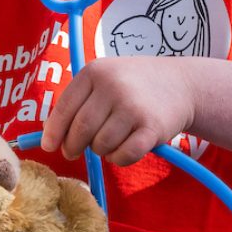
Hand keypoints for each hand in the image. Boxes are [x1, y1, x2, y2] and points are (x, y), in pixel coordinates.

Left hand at [40, 57, 195, 165]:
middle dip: (73, 147)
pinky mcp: (152, 128)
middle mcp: (113, 87)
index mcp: (95, 72)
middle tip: (74, 152)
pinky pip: (123, 156)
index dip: (54, 131)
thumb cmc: (134, 85)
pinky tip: (124, 149)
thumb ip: (79, 101)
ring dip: (101, 150)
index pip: (64, 108)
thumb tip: (50, 136)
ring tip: (110, 140)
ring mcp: (133, 107)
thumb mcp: (106, 78)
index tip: (50, 145)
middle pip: (80, 130)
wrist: (182, 83)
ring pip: (101, 145)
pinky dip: (119, 159)